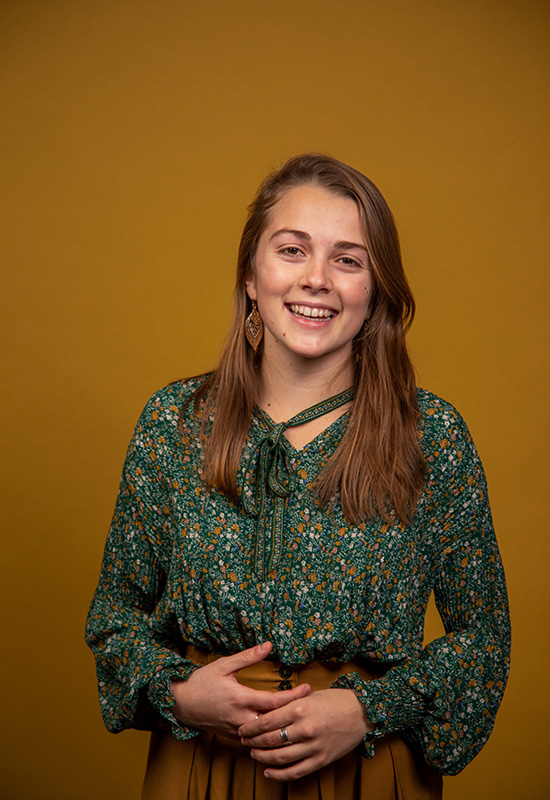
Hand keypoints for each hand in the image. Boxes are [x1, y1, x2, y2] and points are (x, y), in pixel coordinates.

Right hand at [170, 642, 310, 738]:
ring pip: (266, 734)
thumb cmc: (202, 681)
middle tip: (310, 704)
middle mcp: (241, 718)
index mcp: (241, 699)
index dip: (293, 696)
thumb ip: (248, 656)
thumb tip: (269, 645)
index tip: (307, 689)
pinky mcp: (233, 737)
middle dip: (294, 714)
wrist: (180, 703)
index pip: (274, 701)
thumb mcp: (224, 665)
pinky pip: (256, 739)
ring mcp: (237, 730)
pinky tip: (280, 728)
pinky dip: (269, 734)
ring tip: (300, 716)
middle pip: (274, 721)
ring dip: (282, 726)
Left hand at [237, 688, 371, 780]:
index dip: (251, 727)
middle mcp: (305, 728)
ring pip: (280, 757)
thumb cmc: (335, 700)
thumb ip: (289, 703)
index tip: (242, 728)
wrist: (362, 713)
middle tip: (244, 741)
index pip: (267, 720)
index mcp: (300, 708)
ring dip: (263, 757)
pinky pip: (295, 771)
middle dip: (253, 741)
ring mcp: (313, 746)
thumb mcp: (310, 696)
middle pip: (270, 739)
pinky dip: (279, 774)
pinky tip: (268, 772)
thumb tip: (268, 710)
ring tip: (254, 754)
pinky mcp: (321, 760)